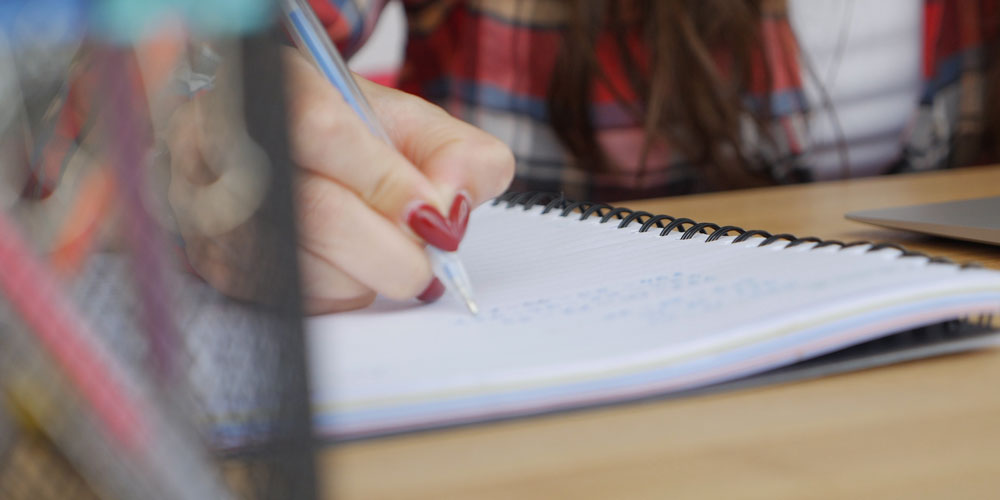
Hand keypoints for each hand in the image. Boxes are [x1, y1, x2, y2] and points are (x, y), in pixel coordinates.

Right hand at [167, 48, 513, 313]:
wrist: (296, 152)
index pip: (323, 131)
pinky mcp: (214, 260)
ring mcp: (209, 202)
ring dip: (364, 276)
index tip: (433, 216)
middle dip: (390, 251)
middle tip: (424, 263)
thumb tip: (451, 211)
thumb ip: (460, 156)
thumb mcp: (419, 126)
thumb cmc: (359, 137)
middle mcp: (225, 138)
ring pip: (301, 264)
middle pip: (312, 211)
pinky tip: (347, 267)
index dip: (385, 182)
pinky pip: (288, 298)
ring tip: (382, 252)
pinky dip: (337, 293)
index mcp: (280, 83)